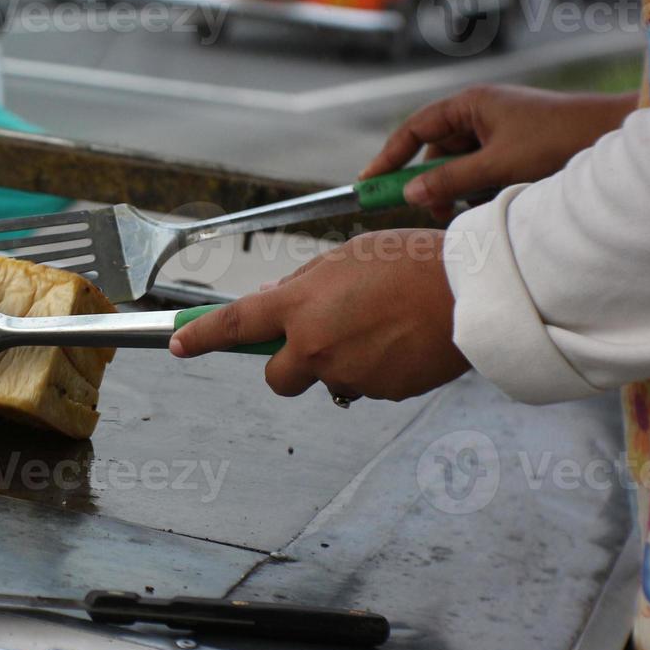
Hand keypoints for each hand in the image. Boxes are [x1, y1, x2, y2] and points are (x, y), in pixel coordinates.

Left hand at [169, 230, 468, 402]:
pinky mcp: (380, 392)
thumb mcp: (346, 257)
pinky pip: (366, 384)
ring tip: (382, 326)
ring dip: (342, 360)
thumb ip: (303, 285)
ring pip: (329, 378)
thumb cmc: (410, 261)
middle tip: (315, 341)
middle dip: (287, 365)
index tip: (177, 344)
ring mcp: (347, 373)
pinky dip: (376, 368)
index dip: (199, 336)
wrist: (471, 292)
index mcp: (299, 306)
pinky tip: (403, 340)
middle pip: (276, 377)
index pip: (232, 326)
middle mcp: (314, 345)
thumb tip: (272, 302)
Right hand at [360, 85, 637, 220]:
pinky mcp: (514, 146)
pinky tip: (492, 202)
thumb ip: (449, 181)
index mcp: (470, 104)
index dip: (389, 158)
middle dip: (429, 183)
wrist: (615, 136)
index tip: (368, 183)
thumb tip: (408, 195)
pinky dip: (479, 188)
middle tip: (428, 212)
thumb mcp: (497, 166)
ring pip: (459, 165)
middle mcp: (479, 113)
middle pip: (435, 151)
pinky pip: (481, 169)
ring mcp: (497, 129)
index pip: (413, 129)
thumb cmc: (558, 141)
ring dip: (458, 189)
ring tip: (470, 209)